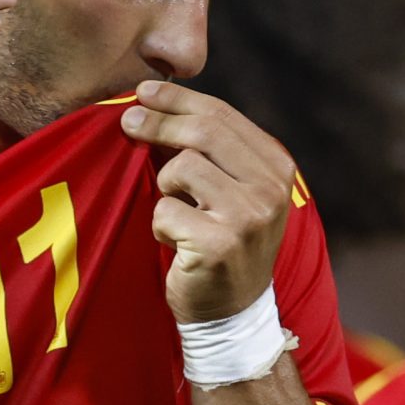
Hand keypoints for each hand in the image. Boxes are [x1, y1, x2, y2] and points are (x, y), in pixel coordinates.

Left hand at [121, 80, 295, 323]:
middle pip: (203, 132)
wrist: (233, 312)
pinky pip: (164, 211)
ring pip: (180, 168)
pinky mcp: (219, 245)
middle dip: (157, 122)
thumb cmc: (223, 242)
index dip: (178, 99)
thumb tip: (155, 102)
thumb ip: (211, 150)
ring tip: (177, 212)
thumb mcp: (232, 189)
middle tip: (127, 122)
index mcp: (277, 167)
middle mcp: (270, 189)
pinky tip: (178, 243)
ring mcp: (248, 217)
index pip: (222, 115)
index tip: (145, 92)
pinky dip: (160, 226)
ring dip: (164, 188)